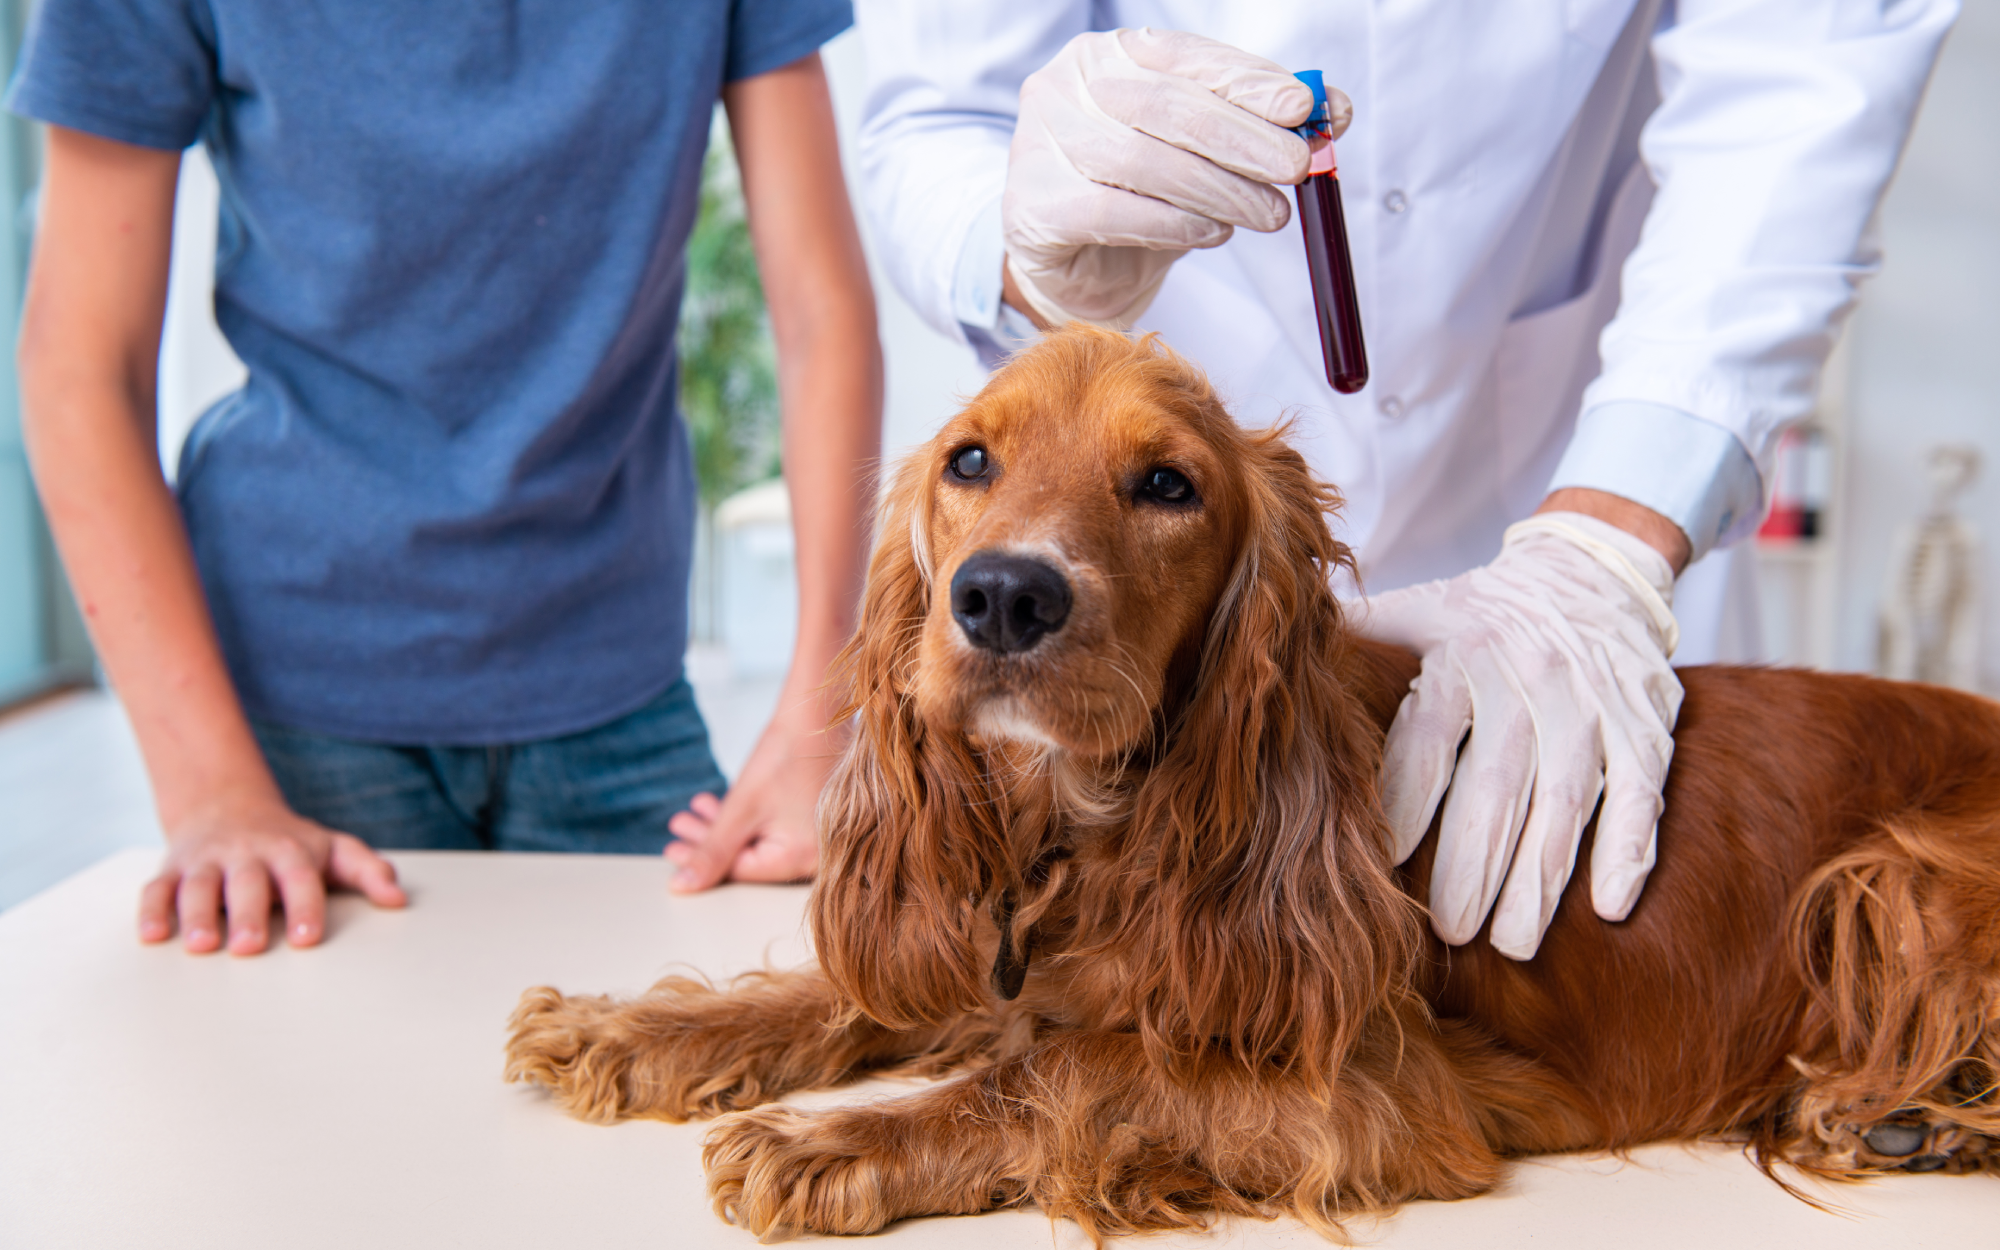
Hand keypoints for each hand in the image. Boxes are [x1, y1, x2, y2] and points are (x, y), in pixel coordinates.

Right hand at [139, 793, 405, 953]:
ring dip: (196, 914)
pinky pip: (157, 888)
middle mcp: (246, 854)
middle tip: (248, 947)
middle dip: (246, 914)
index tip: (307, 938)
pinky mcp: (172, 869)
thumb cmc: (290, 843)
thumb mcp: (333, 849)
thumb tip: (398, 899)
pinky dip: (152, 909)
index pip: (300, 879)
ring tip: (200, 946)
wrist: (227, 804)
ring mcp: (207, 860)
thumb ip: (367, 871)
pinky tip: (152, 936)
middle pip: (246, 883)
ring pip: (198, 885)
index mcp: (289, 851)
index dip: (305, 907)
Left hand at [664, 680, 841, 890]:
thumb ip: (712, 851)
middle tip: (679, 826)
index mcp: (802, 860)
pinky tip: (721, 806)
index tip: (670, 848)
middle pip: (750, 859)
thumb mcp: (741, 807)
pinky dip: (748, 820)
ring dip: (724, 827)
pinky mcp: (816, 822)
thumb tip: (682, 886)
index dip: (701, 861)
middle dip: (710, 840)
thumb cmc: (786, 755)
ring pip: (759, 843)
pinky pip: (775, 831)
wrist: (821, 713)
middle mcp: (817, 857)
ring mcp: (820, 840)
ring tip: (695, 809)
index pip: (741, 871)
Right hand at [1004, 28, 1341, 326]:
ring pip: (1142, 162)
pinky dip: (1172, 222)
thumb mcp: (1204, 152)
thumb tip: (1334, 111)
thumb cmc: (1142, 197)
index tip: (1305, 108)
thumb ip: (1258, 125)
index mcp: (1109, 55)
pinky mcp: (1033, 205)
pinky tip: (1212, 232)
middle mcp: (1067, 87)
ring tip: (1269, 214)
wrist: (1074, 265)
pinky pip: (1111, 210)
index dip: (1248, 82)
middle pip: (1167, 108)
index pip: (1185, 57)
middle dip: (1243, 140)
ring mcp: (1041, 143)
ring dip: (1219, 189)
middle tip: (1297, 170)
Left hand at [1359, 512, 1683, 959]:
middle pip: (1499, 783)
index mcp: (1463, 653)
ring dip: (1542, 878)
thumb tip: (1276, 649)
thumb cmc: (1489, 607)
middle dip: (1473, 864)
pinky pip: (1642, 794)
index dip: (1410, 803)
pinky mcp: (1646, 725)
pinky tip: (1612, 908)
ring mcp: (1593, 705)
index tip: (1388, 863)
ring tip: (1514, 943)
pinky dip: (1630, 851)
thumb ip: (1362, 638)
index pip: (1431, 736)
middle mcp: (1529, 680)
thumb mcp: (1423, 606)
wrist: (1596, 567)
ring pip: (1569, 800)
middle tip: (1452, 932)